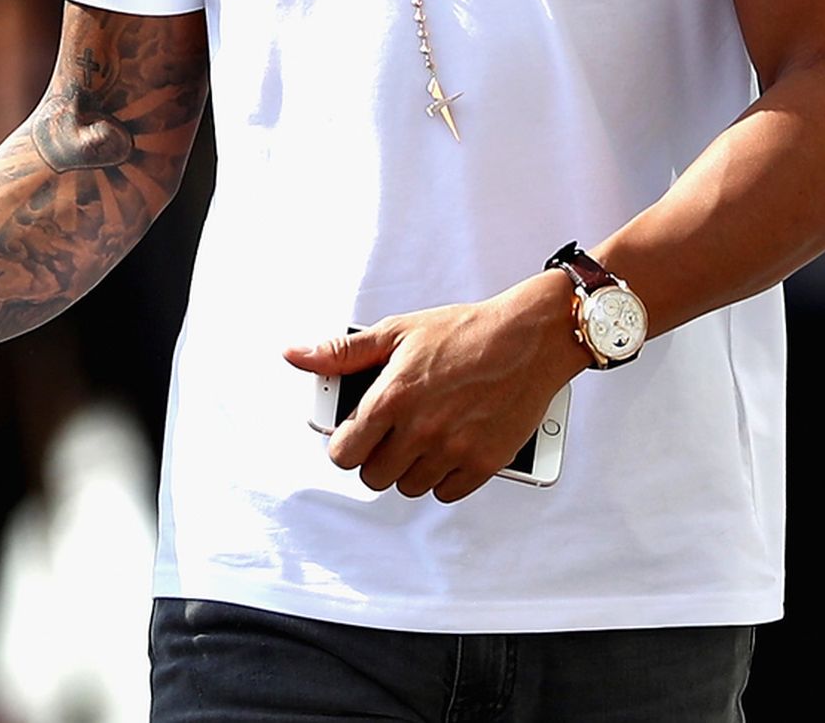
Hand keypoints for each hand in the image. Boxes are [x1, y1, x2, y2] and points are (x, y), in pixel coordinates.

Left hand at [283, 274, 588, 504]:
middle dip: (377, 457)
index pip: (343, 454)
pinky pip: (448, 492)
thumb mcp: (396, 331)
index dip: (345, 445)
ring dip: (411, 468)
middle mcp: (421, 429)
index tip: (354, 436)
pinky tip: (449, 449)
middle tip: (392, 434)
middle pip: (375, 477)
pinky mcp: (487, 462)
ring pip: (410, 486)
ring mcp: (455, 448)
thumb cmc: (463, 331)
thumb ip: (342, 353)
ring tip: (423, 437)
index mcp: (391, 397)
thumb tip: (295, 355)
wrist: (530, 337)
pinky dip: (445, 477)